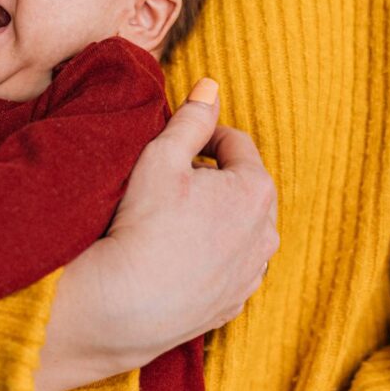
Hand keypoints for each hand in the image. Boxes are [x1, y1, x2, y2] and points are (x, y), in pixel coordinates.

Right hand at [34, 78, 278, 390]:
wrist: (123, 305)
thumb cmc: (141, 224)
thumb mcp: (161, 156)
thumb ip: (191, 118)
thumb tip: (211, 85)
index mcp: (255, 189)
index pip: (235, 144)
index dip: (201, 139)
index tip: (173, 150)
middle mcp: (266, 234)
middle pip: (242, 188)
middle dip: (212, 181)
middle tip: (169, 185)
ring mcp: (251, 274)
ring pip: (236, 231)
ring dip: (212, 221)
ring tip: (169, 224)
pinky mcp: (233, 305)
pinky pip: (226, 268)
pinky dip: (207, 259)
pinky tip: (172, 258)